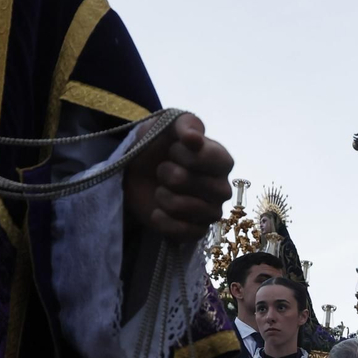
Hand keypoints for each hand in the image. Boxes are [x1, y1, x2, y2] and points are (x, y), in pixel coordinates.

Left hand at [123, 113, 233, 243]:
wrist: (135, 171)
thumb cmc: (158, 145)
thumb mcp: (169, 124)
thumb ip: (185, 125)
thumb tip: (194, 139)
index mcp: (222, 161)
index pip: (217, 161)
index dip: (189, 156)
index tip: (173, 149)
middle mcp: (222, 188)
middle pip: (200, 185)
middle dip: (170, 175)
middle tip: (162, 170)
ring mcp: (211, 212)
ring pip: (189, 209)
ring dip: (164, 197)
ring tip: (159, 190)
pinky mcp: (196, 232)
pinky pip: (186, 233)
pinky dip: (164, 222)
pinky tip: (156, 212)